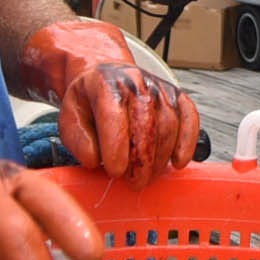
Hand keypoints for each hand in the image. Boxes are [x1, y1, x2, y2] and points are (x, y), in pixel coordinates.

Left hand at [21, 19, 199, 183]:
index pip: (114, 116)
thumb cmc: (90, 101)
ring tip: (148, 176)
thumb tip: (94, 160)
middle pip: (146, 125)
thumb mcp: (69, 117)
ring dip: (160, 158)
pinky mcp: (177, 96)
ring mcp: (159, 88)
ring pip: (168, 126)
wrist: (107, 76)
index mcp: (105, 85)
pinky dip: (187, 142)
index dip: (116, 148)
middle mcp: (135, 82)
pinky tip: (178, 161)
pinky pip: (189, 118)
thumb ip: (77, 140)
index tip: (115, 172)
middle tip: (134, 183)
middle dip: (142, 161)